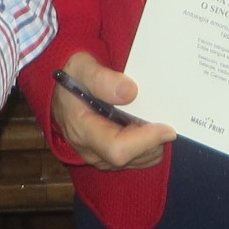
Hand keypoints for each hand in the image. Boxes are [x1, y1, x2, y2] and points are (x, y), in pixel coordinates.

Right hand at [51, 52, 175, 170]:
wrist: (61, 88)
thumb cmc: (72, 76)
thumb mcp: (82, 67)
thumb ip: (103, 79)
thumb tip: (130, 92)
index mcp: (83, 131)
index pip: (117, 149)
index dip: (145, 141)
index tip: (167, 127)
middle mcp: (92, 151)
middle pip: (133, 157)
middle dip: (155, 140)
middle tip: (165, 114)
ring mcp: (101, 156)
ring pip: (139, 161)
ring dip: (155, 142)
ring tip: (156, 116)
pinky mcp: (110, 156)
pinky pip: (138, 158)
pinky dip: (150, 144)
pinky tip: (148, 123)